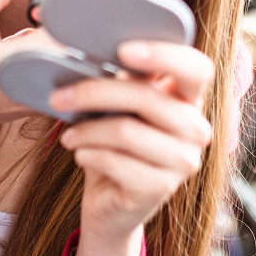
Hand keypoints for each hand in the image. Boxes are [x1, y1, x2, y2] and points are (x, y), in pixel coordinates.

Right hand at [0, 0, 67, 138]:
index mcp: (22, 62)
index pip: (68, 22)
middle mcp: (42, 83)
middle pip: (80, 37)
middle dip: (69, 10)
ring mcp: (48, 96)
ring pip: (77, 52)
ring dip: (63, 29)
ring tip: (35, 20)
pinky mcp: (49, 100)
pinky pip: (66, 66)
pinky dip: (56, 48)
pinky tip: (31, 44)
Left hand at [50, 40, 213, 242]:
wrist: (111, 205)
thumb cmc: (113, 145)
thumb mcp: (118, 108)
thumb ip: (120, 80)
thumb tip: (89, 52)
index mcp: (188, 99)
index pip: (196, 68)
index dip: (164, 54)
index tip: (123, 50)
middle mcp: (195, 128)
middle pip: (147, 97)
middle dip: (94, 92)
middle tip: (58, 97)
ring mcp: (183, 161)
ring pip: (126, 130)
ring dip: (86, 130)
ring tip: (68, 134)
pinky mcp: (161, 189)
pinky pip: (115, 161)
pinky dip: (88, 154)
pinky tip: (80, 155)